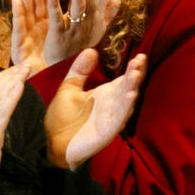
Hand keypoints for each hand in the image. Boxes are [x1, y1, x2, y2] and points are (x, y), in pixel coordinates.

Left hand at [10, 0, 117, 74]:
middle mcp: (89, 23)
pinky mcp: (59, 37)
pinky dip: (55, 6)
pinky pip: (58, 20)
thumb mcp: (100, 27)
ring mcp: (75, 30)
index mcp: (98, 18)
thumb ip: (109, 8)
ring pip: (77, 6)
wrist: (67, 73)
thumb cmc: (82, 48)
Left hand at [41, 49, 147, 169]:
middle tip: (141, 60)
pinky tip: (131, 96)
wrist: (53, 143)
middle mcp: (111, 106)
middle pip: (127, 88)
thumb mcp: (69, 88)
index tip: (140, 55)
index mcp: (104, 95)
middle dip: (135, 74)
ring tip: (137, 74)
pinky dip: (125, 108)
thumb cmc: (62, 118)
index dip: (132, 68)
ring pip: (126, 102)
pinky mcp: (107, 132)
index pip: (123, 79)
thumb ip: (79, 71)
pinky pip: (119, 119)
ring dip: (132, 89)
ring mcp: (111, 119)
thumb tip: (91, 50)